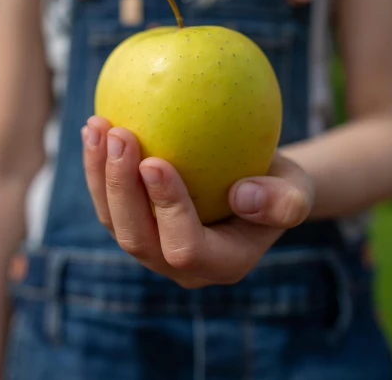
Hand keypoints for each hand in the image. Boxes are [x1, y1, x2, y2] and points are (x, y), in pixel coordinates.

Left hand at [81, 115, 313, 288]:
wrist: (257, 183)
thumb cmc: (280, 183)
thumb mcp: (297, 189)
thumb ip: (285, 201)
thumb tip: (243, 197)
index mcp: (221, 264)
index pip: (186, 247)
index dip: (167, 209)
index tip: (155, 161)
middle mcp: (180, 266)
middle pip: (137, 239)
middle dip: (121, 188)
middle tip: (120, 134)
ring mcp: (153, 249)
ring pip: (113, 221)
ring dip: (100, 173)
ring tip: (98, 125)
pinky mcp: (134, 224)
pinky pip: (106, 201)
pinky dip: (96, 166)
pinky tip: (94, 127)